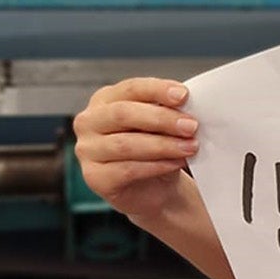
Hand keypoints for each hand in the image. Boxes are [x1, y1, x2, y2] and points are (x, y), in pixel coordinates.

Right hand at [73, 76, 199, 224]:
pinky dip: (156, 165)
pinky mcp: (94, 177)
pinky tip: (176, 163)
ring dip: (163, 145)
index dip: (157, 90)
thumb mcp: (161, 125)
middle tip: (191, 126)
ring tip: (190, 147)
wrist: (153, 189)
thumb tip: (185, 105)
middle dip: (162, 119)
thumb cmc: (155, 150)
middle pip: (124, 114)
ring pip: (126, 144)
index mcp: (104, 100)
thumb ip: (166, 111)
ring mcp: (87, 150)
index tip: (183, 95)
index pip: (130, 89)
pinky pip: (127, 169)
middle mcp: (89, 122)